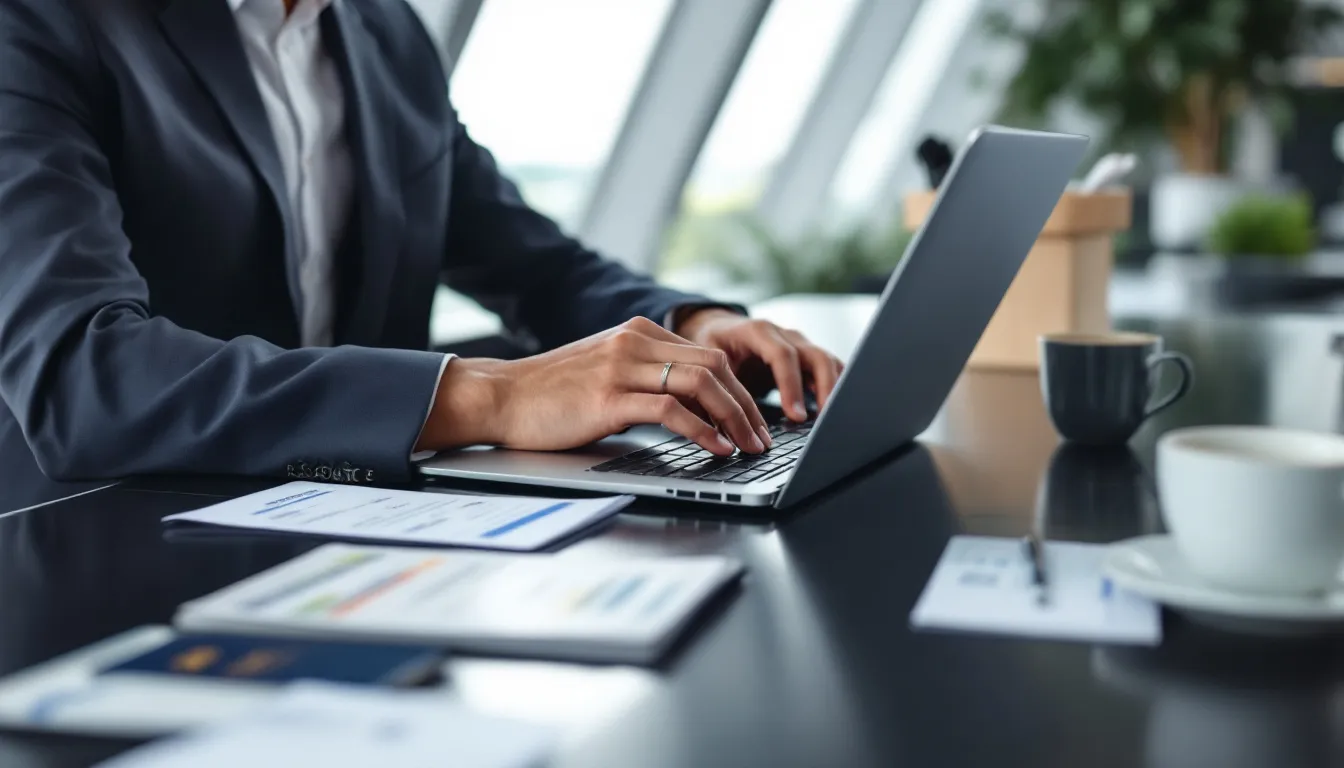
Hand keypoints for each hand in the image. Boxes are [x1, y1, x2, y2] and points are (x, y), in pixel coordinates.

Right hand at [415, 317, 771, 455]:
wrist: (500, 397)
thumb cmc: (549, 395)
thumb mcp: (606, 373)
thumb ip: (645, 378)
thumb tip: (692, 408)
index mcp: (638, 333)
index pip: (708, 355)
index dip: (740, 389)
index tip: (754, 420)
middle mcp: (634, 342)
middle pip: (715, 366)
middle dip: (748, 405)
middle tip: (763, 438)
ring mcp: (622, 366)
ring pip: (701, 383)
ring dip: (734, 418)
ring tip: (749, 446)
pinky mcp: (608, 397)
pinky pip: (671, 410)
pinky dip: (702, 431)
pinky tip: (716, 448)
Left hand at [675, 309, 843, 421]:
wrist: (718, 331)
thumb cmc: (711, 348)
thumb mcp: (708, 364)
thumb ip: (716, 392)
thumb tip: (721, 431)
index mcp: (757, 331)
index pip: (782, 354)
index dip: (791, 385)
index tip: (796, 415)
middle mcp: (783, 335)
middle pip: (816, 356)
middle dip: (824, 388)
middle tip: (823, 419)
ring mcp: (798, 345)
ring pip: (828, 361)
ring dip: (835, 389)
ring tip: (834, 418)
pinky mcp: (805, 358)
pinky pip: (829, 369)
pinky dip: (835, 388)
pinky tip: (835, 410)